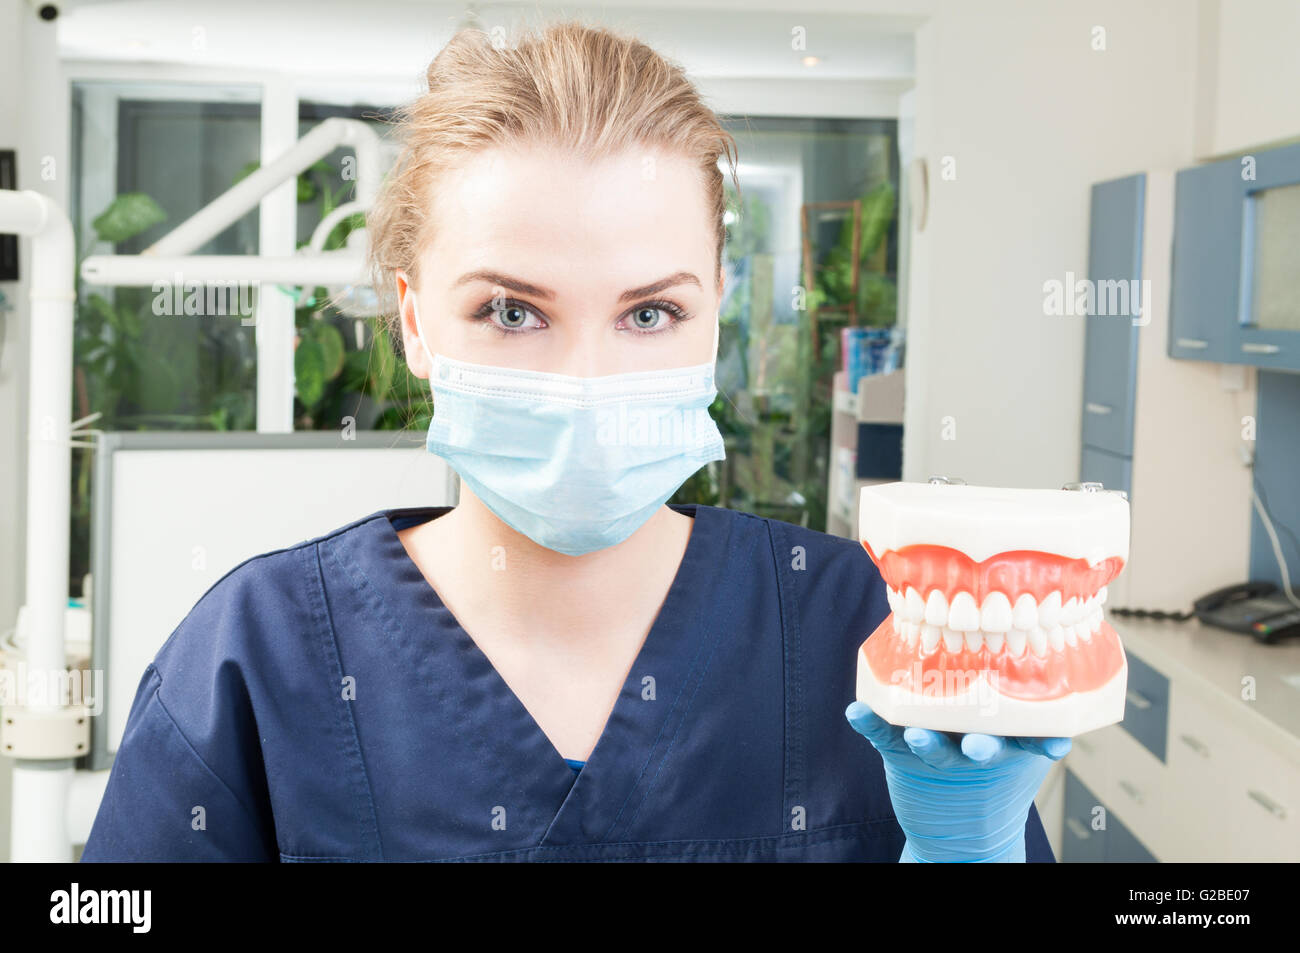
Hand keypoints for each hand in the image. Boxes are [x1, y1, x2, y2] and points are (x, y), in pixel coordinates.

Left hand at [845, 700, 1070, 861]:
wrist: (960, 835)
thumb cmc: (992, 770)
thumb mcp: (1018, 753)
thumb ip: (1030, 721)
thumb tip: (1053, 679)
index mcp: (1009, 746)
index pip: (1032, 740)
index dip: (1045, 742)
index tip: (1055, 746)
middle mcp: (976, 752)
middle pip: (984, 747)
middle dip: (982, 747)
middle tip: (979, 747)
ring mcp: (939, 756)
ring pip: (935, 750)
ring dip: (927, 742)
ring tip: (917, 736)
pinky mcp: (903, 757)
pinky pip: (883, 738)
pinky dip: (869, 724)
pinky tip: (856, 709)